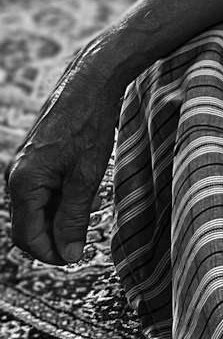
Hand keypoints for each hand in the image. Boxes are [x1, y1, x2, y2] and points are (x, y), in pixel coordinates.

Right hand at [5, 53, 121, 263]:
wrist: (91, 81)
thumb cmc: (89, 123)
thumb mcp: (86, 176)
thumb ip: (74, 218)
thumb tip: (69, 255)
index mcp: (23, 182)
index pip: (27, 237)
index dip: (51, 253)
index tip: (77, 257)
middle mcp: (16, 175)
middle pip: (28, 226)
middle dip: (55, 237)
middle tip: (86, 238)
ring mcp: (24, 166)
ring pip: (36, 208)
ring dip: (60, 217)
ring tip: (90, 210)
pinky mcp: (35, 158)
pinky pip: (41, 191)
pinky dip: (60, 199)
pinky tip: (84, 192)